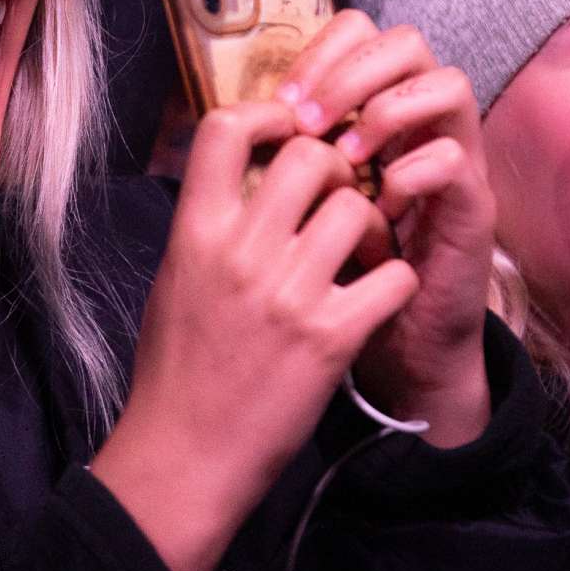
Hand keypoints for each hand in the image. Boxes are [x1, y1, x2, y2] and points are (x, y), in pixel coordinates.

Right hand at [92, 37, 419, 570]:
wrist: (185, 455)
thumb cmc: (175, 369)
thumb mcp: (175, 279)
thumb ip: (208, 225)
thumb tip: (242, 177)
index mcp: (195, 232)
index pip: (223, 129)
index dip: (265, 115)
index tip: (285, 131)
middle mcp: (241, 252)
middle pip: (310, 156)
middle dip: (334, 167)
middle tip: (336, 196)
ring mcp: (289, 293)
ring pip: (357, 208)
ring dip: (368, 224)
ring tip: (359, 251)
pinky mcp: (332, 336)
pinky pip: (393, 274)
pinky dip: (394, 281)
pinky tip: (377, 297)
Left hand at [274, 12, 495, 447]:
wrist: (397, 351)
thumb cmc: (338, 278)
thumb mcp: (301, 208)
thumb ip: (284, 158)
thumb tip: (241, 119)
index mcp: (376, 115)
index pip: (362, 34)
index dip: (321, 52)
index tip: (282, 100)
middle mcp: (423, 127)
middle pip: (409, 42)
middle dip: (352, 73)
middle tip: (310, 121)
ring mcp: (456, 162)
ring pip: (448, 84)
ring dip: (387, 112)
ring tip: (348, 157)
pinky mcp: (474, 208)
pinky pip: (454, 159)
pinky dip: (412, 174)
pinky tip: (382, 208)